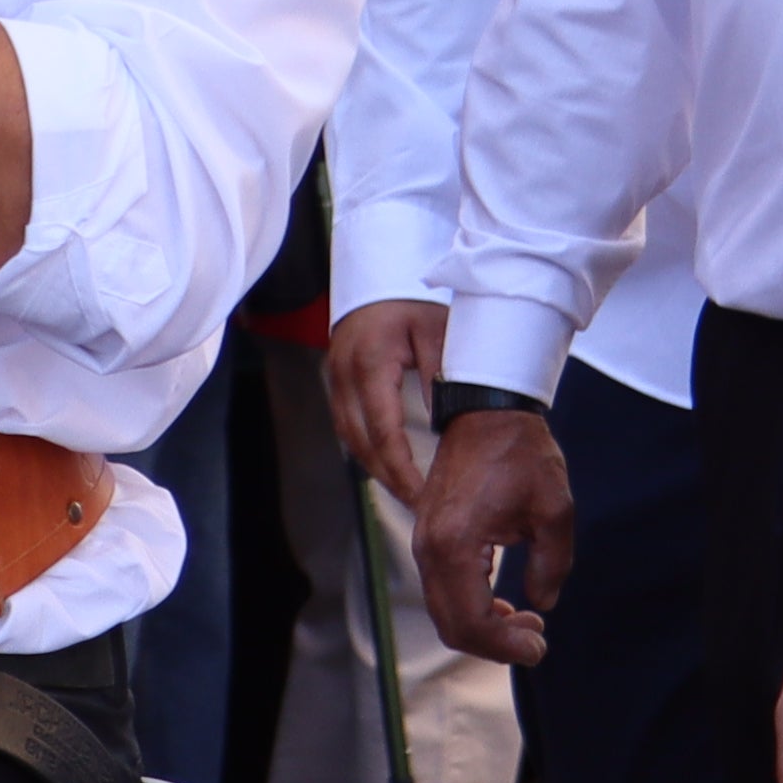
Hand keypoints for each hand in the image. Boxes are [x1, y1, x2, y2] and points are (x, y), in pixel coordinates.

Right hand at [327, 299, 447, 502]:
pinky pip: (348, 428)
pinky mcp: (336, 383)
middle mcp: (344, 375)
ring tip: (408, 494)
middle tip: (419, 505)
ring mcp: (334, 380)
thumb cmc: (414, 303)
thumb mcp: (436, 334)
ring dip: (377, 469)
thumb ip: (439, 379)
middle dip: (390, 478)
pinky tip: (390, 467)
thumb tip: (448, 427)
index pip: (384, 432)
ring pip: (351, 440)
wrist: (380, 277)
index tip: (424, 494)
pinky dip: (369, 451)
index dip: (403, 469)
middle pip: (362, 443)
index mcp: (370, 364)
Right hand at [412, 404, 575, 662]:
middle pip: (451, 626)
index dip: (506, 648)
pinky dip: (470, 607)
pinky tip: (502, 605)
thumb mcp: (554, 511)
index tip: (541, 646)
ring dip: (483, 628)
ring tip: (525, 623)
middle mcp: (428, 548)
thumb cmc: (521, 453)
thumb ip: (552, 566)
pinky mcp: (427, 535)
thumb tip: (541, 603)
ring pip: (444, 611)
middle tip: (536, 640)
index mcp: (455, 544)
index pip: (471, 622)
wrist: (487, 409)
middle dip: (495, 645)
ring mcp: (423, 542)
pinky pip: (442, 589)